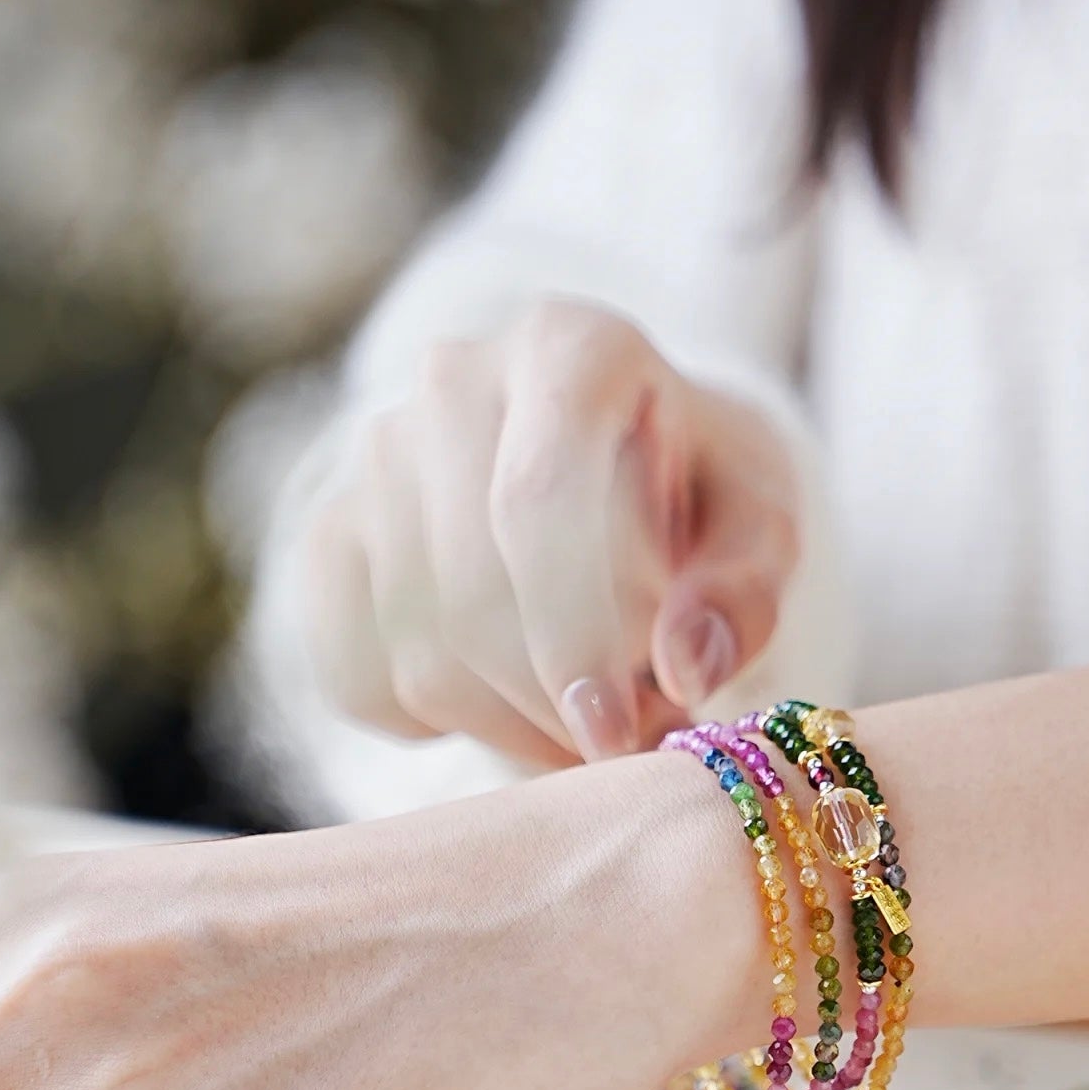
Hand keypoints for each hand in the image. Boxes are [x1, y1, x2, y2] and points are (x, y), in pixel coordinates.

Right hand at [303, 299, 800, 764]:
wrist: (622, 477)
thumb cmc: (701, 499)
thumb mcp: (759, 528)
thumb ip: (742, 591)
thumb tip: (686, 666)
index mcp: (569, 346)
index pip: (537, 499)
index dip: (575, 633)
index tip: (618, 731)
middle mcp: (453, 380)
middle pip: (473, 592)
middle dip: (555, 702)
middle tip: (628, 744)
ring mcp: (375, 457)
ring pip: (420, 652)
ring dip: (512, 727)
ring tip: (588, 724)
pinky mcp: (329, 537)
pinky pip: (356, 677)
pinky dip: (437, 729)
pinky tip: (509, 703)